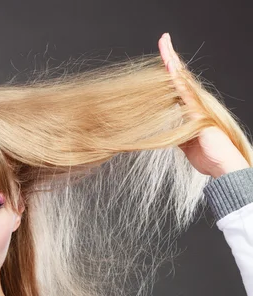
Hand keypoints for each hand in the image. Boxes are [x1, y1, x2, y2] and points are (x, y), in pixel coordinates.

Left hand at [158, 32, 248, 177]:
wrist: (223, 167)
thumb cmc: (207, 156)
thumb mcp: (185, 142)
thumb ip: (176, 131)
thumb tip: (165, 130)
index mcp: (190, 109)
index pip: (175, 86)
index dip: (168, 69)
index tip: (162, 52)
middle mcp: (195, 104)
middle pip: (179, 77)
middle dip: (170, 57)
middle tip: (163, 38)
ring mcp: (199, 107)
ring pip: (182, 80)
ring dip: (172, 62)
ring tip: (165, 44)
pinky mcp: (200, 114)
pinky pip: (186, 94)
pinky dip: (177, 82)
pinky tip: (170, 70)